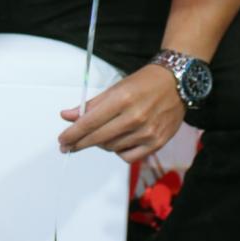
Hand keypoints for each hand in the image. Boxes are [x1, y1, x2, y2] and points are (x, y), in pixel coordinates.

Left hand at [58, 63, 185, 164]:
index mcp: (122, 99)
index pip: (90, 122)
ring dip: (101, 144)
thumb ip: (91, 105)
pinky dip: (119, 152)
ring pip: (112, 148)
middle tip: (68, 146)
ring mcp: (147, 132)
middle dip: (79, 143)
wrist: (177, 83)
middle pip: (98, 138)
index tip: (62, 140)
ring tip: (101, 135)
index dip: (73, 134)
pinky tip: (118, 142)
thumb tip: (67, 116)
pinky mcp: (157, 143)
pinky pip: (129, 157)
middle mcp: (135, 117)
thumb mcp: (116, 88)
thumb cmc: (144, 83)